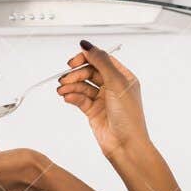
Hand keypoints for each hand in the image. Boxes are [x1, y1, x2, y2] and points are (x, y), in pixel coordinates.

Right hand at [58, 40, 149, 156]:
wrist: (126, 145)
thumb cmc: (128, 116)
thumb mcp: (116, 83)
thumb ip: (101, 62)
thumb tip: (87, 45)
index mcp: (123, 77)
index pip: (101, 60)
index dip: (86, 58)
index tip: (73, 61)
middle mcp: (113, 86)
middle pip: (89, 72)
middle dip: (76, 74)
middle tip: (65, 79)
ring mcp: (103, 99)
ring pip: (82, 85)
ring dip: (71, 86)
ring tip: (62, 90)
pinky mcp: (93, 111)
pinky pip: (79, 99)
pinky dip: (72, 96)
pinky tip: (67, 97)